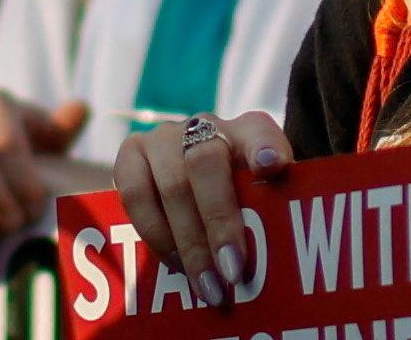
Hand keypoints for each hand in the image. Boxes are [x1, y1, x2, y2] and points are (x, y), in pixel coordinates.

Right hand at [113, 112, 290, 308]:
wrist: (190, 188)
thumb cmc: (235, 202)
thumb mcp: (261, 201)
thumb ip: (271, 213)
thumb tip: (279, 252)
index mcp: (246, 132)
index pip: (258, 131)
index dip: (264, 146)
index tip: (271, 165)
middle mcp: (203, 126)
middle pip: (206, 163)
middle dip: (219, 221)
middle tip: (232, 271)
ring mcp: (163, 137)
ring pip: (171, 184)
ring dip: (188, 241)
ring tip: (206, 284)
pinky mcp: (131, 153)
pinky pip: (134, 194)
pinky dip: (155, 234)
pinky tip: (174, 263)